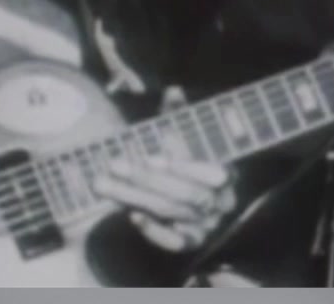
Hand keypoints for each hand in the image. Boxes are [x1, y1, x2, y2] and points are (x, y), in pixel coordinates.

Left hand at [93, 86, 237, 251]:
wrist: (195, 192)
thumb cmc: (189, 156)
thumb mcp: (186, 134)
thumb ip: (180, 115)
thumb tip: (173, 91)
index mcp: (228, 173)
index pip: (214, 174)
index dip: (184, 167)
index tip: (150, 158)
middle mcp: (222, 202)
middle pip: (186, 194)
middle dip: (146, 179)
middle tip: (113, 165)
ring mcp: (208, 224)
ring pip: (171, 212)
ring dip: (136, 197)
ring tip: (106, 184)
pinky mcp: (192, 242)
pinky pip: (174, 242)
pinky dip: (153, 231)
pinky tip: (131, 215)